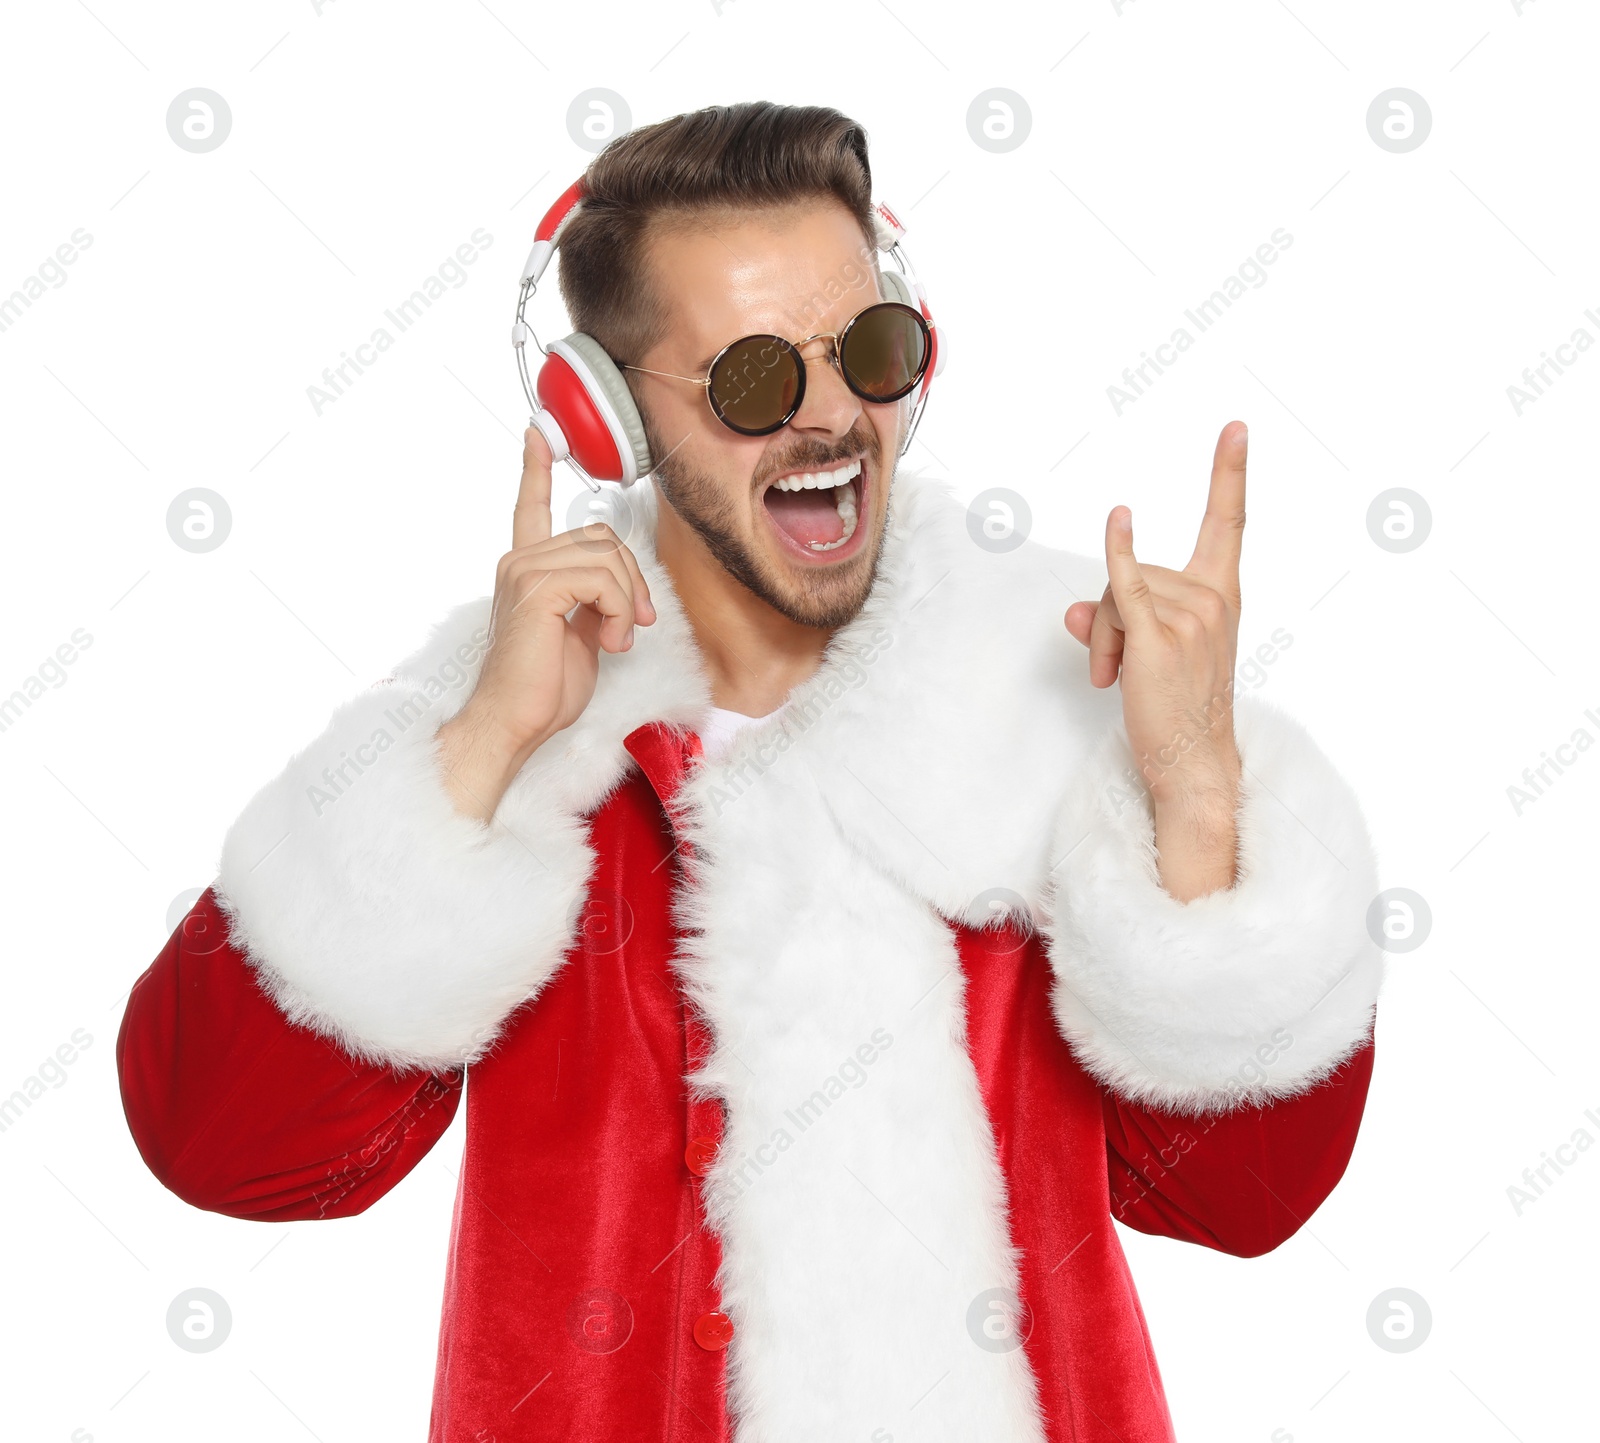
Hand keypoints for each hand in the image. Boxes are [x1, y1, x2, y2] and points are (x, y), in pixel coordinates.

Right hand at [436, 426, 655, 822]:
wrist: (515, 724)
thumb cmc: (543, 690)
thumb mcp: (580, 633)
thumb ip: (593, 599)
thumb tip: (624, 587)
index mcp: (526, 569)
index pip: (531, 507)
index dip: (536, 469)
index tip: (538, 433)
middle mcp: (520, 561)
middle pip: (603, 536)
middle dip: (634, 580)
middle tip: (636, 624)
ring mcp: (525, 571)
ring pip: (609, 556)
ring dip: (629, 602)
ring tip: (616, 640)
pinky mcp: (537, 588)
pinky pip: (604, 579)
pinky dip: (621, 613)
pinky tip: (610, 642)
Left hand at [1065, 421, 1246, 895]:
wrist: (1191, 764)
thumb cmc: (1176, 709)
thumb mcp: (1150, 654)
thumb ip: (1115, 620)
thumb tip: (1072, 614)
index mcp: (1221, 594)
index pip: (1229, 522)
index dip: (1231, 472)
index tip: (1236, 427)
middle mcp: (1212, 598)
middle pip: (1136, 570)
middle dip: (1112, 618)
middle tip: (1121, 671)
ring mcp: (1189, 616)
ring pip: (1115, 592)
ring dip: (1103, 638)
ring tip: (1120, 680)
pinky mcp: (1157, 637)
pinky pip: (1125, 586)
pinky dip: (1118, 553)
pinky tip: (1120, 518)